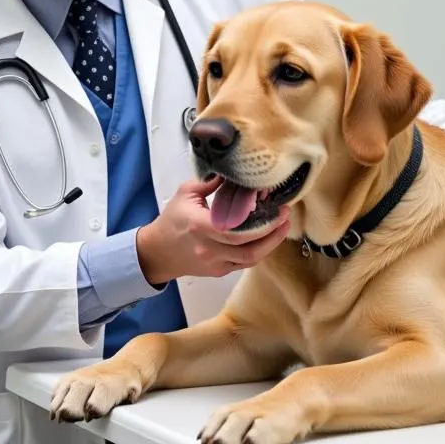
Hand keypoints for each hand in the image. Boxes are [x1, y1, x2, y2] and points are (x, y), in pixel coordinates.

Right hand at [136, 175, 289, 283]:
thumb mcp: (186, 193)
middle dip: (273, 233)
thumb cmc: (172, 219)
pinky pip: (244, 263)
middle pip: (249, 248)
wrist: (159, 251)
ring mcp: (215, 262)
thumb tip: (233, 173)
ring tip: (282, 227)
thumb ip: (211, 183)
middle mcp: (209, 248)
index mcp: (200, 225)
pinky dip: (259, 252)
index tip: (277, 207)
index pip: (236, 230)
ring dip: (270, 244)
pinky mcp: (219, 271)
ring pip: (250, 259)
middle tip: (285, 216)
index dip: (262, 223)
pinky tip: (267, 238)